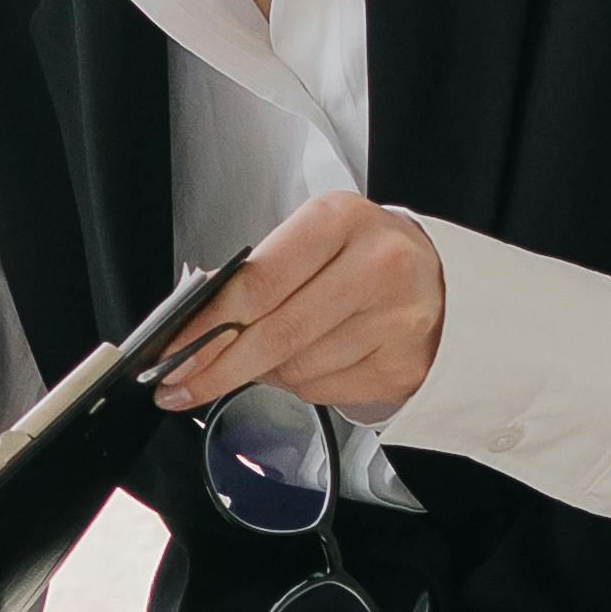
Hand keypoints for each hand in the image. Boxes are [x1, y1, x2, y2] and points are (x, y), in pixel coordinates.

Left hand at [153, 191, 444, 421]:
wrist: (440, 279)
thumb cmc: (361, 255)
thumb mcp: (312, 239)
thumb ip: (257, 275)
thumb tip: (192, 325)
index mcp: (340, 220)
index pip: (259, 283)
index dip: (206, 326)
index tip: (171, 352)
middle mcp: (377, 265)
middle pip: (275, 334)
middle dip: (216, 367)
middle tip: (180, 386)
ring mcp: (397, 318)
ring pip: (296, 368)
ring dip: (265, 373)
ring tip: (270, 354)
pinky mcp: (405, 363)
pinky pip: (324, 390)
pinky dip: (301, 385)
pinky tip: (311, 362)